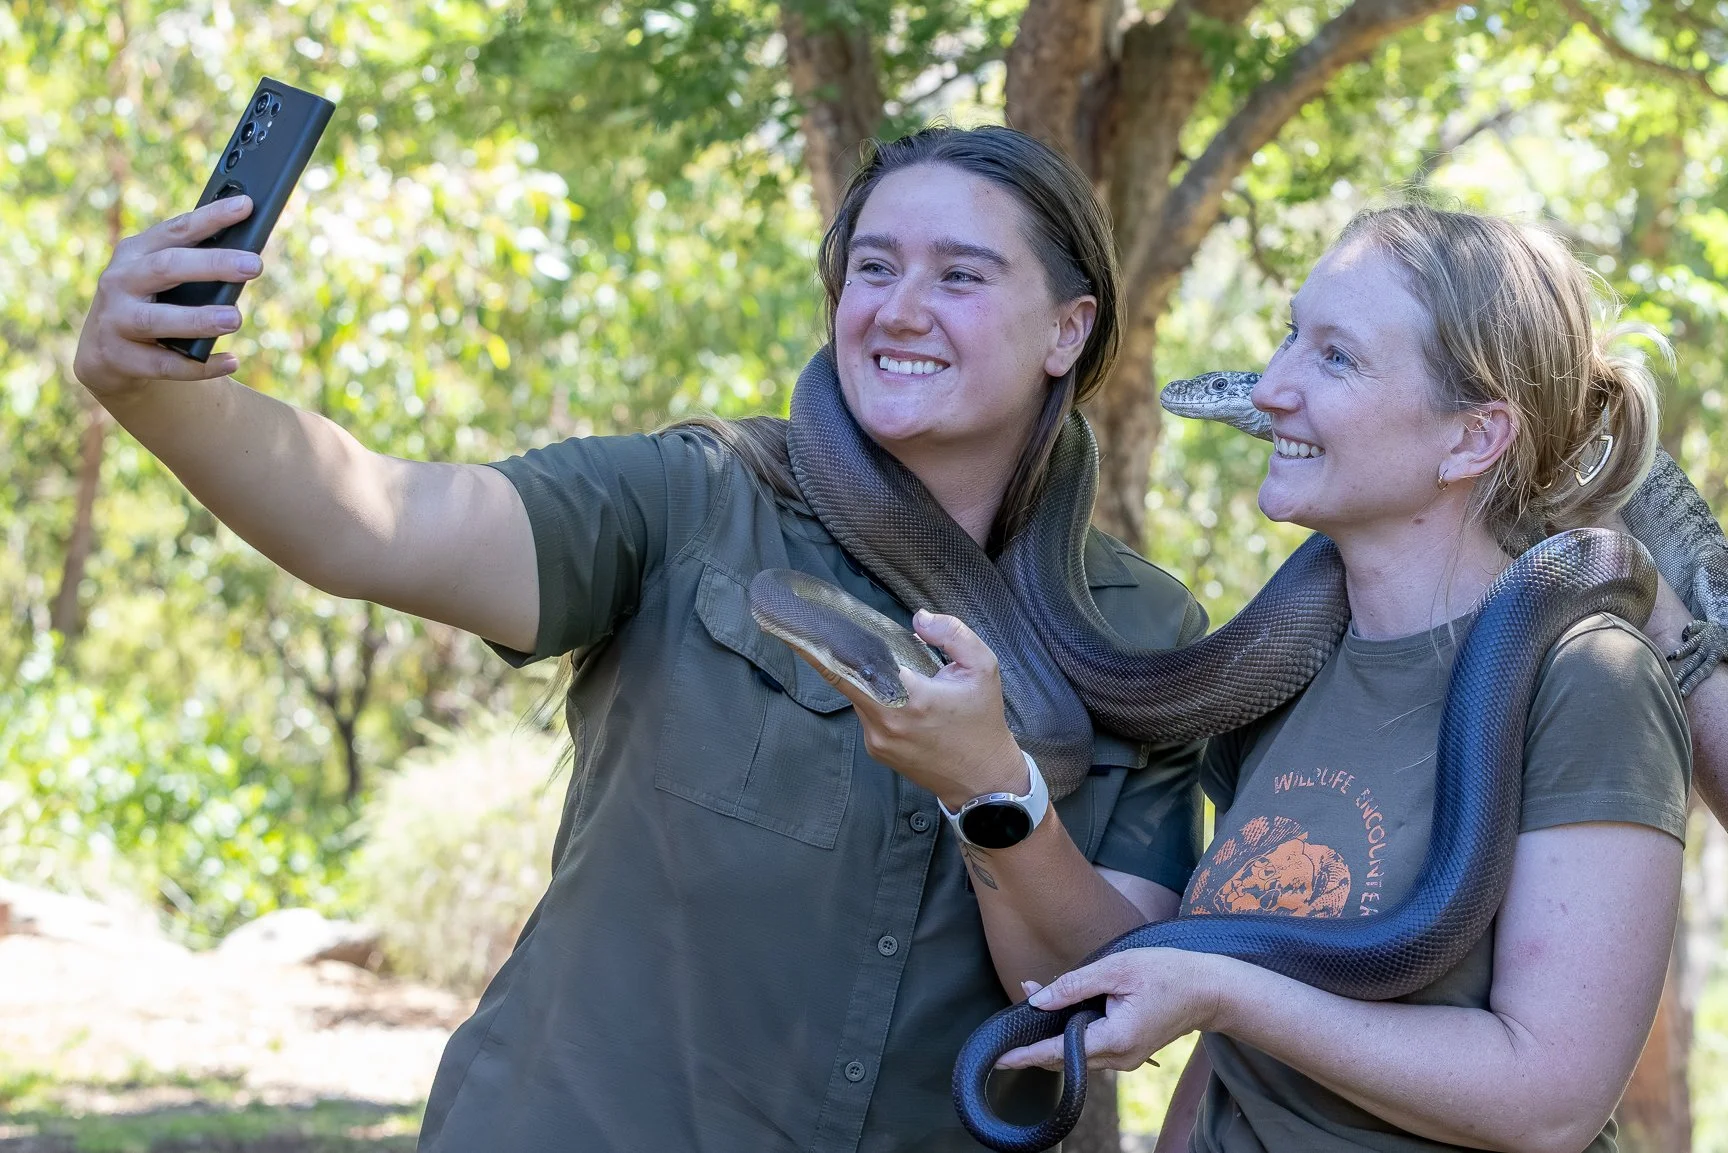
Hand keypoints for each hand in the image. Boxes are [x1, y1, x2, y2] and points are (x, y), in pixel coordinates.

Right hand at [74, 195, 261, 397]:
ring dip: (198, 319)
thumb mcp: (162, 277)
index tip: (247, 206)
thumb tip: (248, 252)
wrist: (106, 353)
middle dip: (212, 265)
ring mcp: (115, 319)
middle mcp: (120, 281)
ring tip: (234, 318)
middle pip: (167, 267)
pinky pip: (164, 364)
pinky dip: (200, 365)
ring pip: (158, 319)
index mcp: (135, 252)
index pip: (177, 230)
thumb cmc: (149, 302)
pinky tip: (230, 361)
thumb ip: (194, 263)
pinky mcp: (120, 357)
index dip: (212, 217)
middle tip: (255, 265)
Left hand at [801, 608, 1026, 807]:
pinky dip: (874, 698)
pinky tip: (896, 694)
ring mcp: (877, 739)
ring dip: (866, 678)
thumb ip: (952, 634)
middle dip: (838, 654)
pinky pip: (866, 713)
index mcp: (910, 698)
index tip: (803, 627)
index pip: (853, 666)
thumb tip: (918, 618)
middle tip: (831, 630)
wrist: (982, 780)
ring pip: (857, 694)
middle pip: (846, 678)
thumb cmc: (982, 721)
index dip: (824, 647)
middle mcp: (885, 721)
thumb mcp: (983, 669)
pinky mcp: (876, 750)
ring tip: (891, 667)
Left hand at [995, 948, 1224, 1072]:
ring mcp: (1126, 1058)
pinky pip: (1092, 1046)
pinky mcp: (1129, 1050)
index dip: (1027, 1055)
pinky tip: (1063, 1008)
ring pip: (1078, 1052)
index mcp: (1116, 1039)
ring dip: (1054, 1033)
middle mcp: (1120, 1058)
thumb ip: (1075, 985)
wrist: (1208, 989)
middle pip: (1066, 1057)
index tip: (1000, 1058)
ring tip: (1034, 1002)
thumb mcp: (1117, 968)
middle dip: (1036, 1039)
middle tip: (1014, 1013)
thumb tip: (1039, 999)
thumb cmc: (1167, 973)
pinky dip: (1073, 1031)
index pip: (1060, 1052)